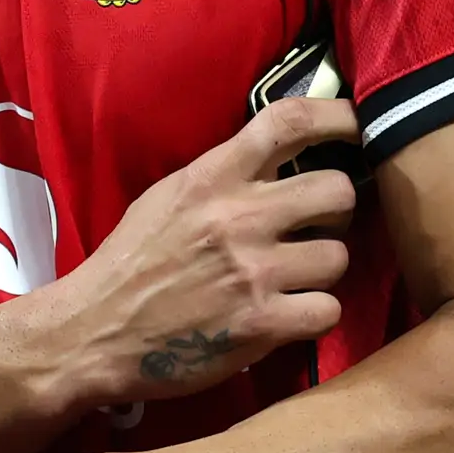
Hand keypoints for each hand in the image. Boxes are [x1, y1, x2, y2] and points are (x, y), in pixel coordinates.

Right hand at [40, 96, 358, 407]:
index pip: (289, 122)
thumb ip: (222, 177)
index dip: (340, 117)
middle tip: (315, 228)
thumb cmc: (131, 264)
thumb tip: (280, 160)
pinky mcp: (262, 324)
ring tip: (293, 279)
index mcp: (211, 177)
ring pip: (339, 256)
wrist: (95, 334)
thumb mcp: (167, 199)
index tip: (358, 127)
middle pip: (338, 190)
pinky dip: (313, 316)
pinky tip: (289, 316)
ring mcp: (253, 272)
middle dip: (336, 210)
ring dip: (321, 270)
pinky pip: (328, 310)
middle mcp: (238, 217)